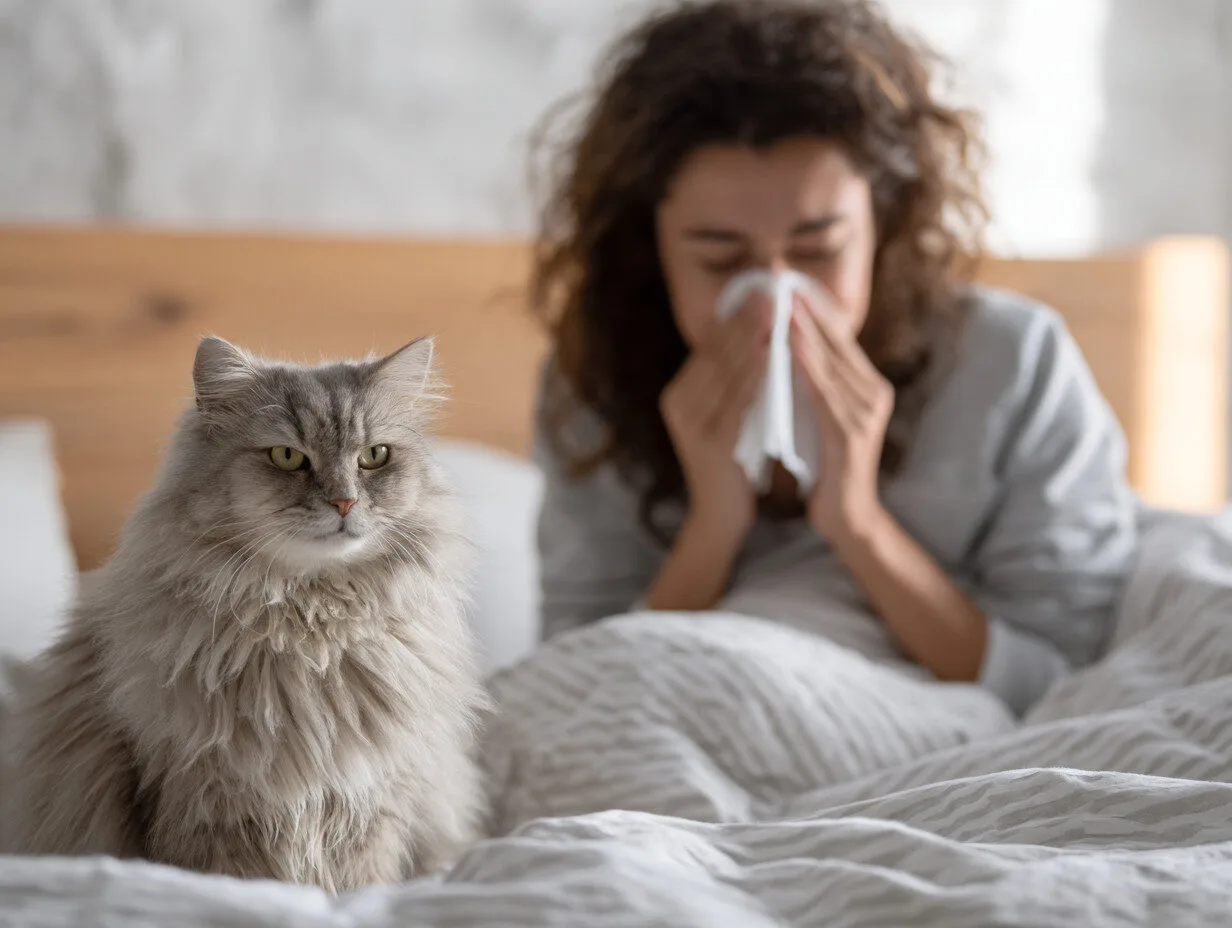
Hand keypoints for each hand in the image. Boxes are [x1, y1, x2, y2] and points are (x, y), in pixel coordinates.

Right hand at [661, 295, 770, 539]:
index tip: (761, 290)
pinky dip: (757, 374)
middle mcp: (678, 405)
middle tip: (771, 290)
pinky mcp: (711, 443)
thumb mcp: (726, 414)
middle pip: (716, 353)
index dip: (735, 317)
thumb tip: (756, 333)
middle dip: (745, 319)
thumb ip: (731, 380)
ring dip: (753, 339)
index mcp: (679, 394)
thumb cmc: (733, 462)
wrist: (721, 515)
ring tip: (776, 312)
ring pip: (726, 372)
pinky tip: (775, 353)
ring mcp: (692, 424)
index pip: (709, 347)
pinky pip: (738, 400)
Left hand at [790, 289, 893, 543]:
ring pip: (832, 363)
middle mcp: (872, 393)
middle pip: (838, 341)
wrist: (847, 519)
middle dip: (807, 309)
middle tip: (781, 278)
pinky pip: (826, 393)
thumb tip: (786, 349)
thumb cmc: (827, 468)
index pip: (839, 337)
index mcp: (865, 387)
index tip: (786, 280)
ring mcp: (866, 413)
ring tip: (780, 304)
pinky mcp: (853, 434)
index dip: (813, 307)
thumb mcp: (820, 416)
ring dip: (804, 332)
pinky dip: (807, 367)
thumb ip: (813, 386)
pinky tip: (788, 347)